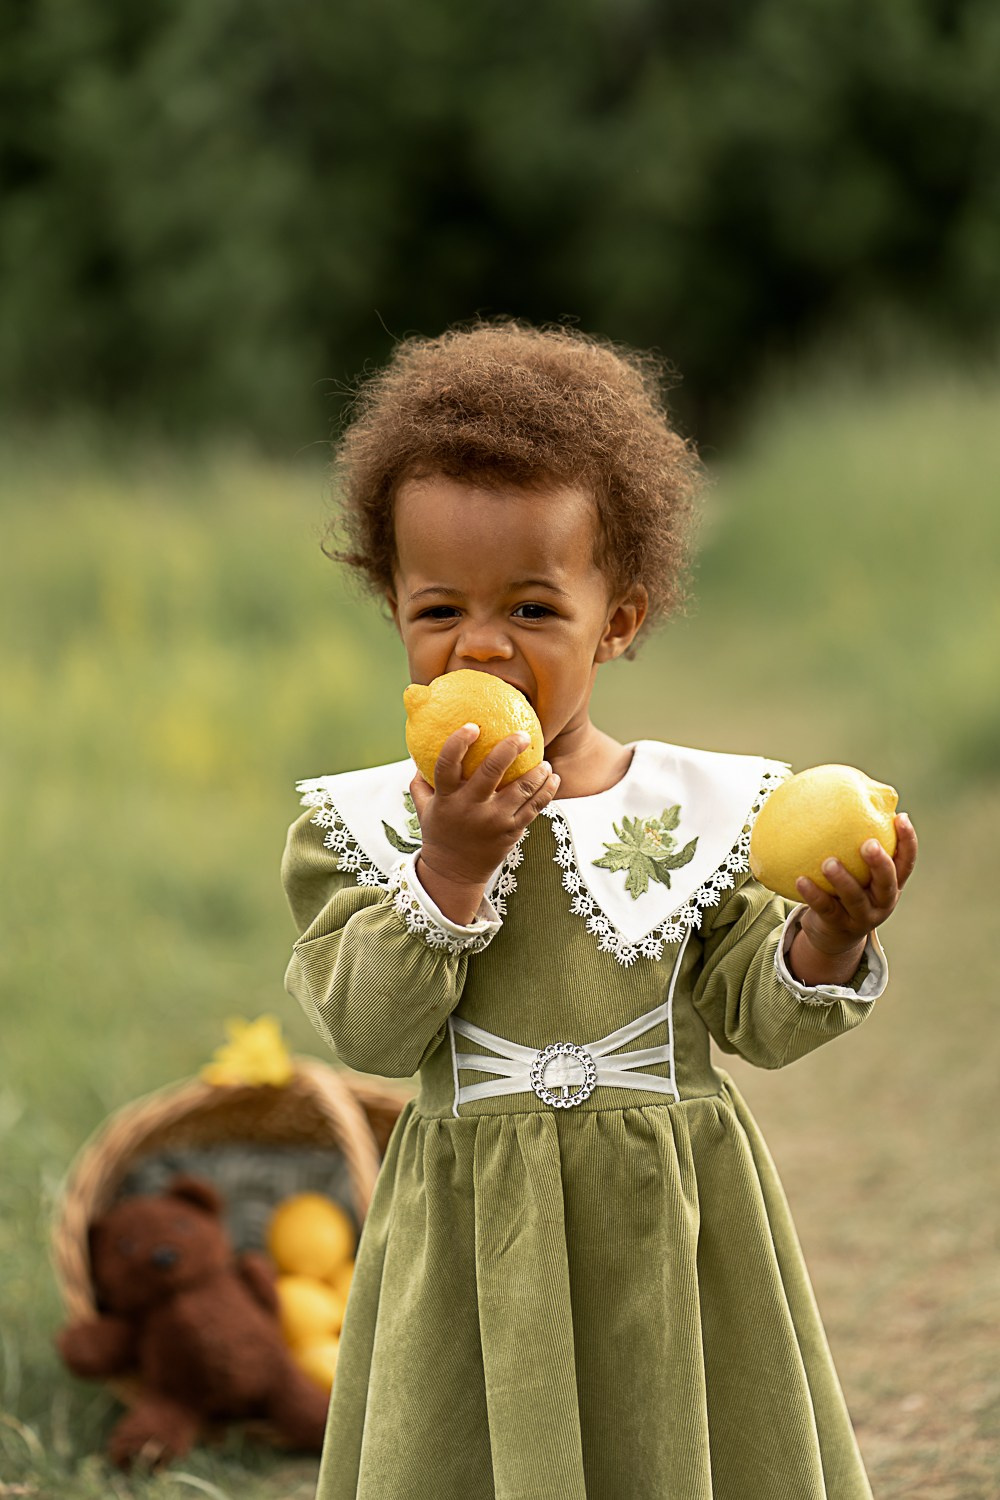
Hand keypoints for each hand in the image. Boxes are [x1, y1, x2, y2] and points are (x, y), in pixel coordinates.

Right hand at [409, 724, 560, 922]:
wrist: (454, 873)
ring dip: (537, 772)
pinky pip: (535, 807)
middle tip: (523, 735)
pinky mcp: (512, 832)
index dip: (458, 743)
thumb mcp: (423, 809)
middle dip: (509, 748)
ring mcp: (494, 821)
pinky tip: (553, 778)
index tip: (472, 726)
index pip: (447, 765)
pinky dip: (547, 791)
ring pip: (522, 789)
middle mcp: (471, 808)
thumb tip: (420, 753)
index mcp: (447, 798)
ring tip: (544, 761)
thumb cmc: (440, 833)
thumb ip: (421, 782)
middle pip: (492, 771)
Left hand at [795, 812, 917, 953]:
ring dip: (843, 880)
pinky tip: (800, 879)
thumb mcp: (855, 869)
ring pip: (855, 899)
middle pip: (887, 882)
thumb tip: (837, 795)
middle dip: (880, 863)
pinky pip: (825, 909)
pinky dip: (813, 894)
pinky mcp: (840, 926)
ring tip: (828, 862)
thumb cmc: (843, 889)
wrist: (833, 935)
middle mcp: (883, 901)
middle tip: (868, 844)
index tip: (900, 817)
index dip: (907, 841)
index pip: (906, 862)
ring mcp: (863, 917)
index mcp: (891, 883)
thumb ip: (851, 842)